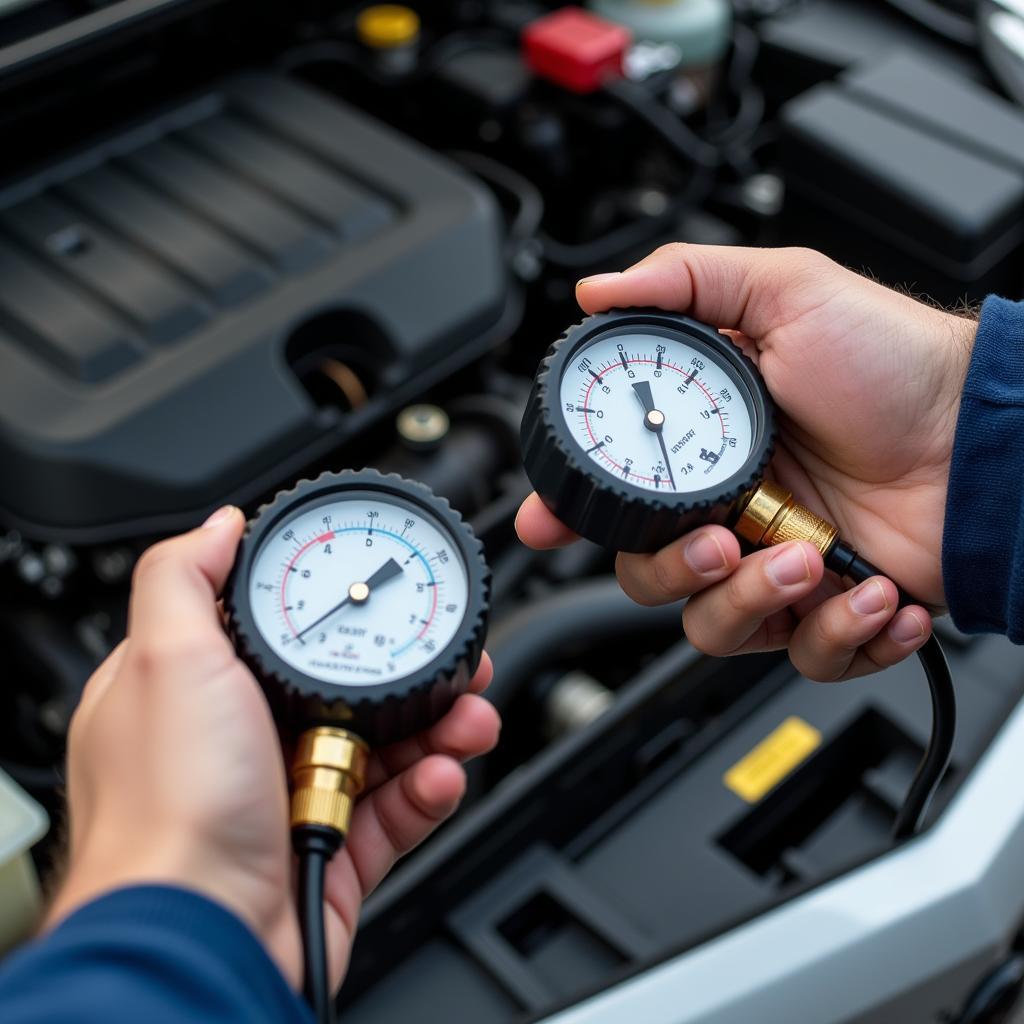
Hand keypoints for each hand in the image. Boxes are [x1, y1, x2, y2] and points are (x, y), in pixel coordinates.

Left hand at [47, 506, 499, 991]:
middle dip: (415, 671)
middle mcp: (245, 743)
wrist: (200, 941)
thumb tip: (220, 524)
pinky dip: (428, 789)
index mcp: (201, 692)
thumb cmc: (168, 811)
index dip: (341, 609)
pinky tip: (442, 776)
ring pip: (387, 746)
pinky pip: (397, 809)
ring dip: (441, 727)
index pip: (281, 629)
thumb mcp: (164, 661)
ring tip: (472, 720)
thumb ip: (185, 578)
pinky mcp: (332, 849)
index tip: (388, 592)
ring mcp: (291, 797)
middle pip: (349, 685)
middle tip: (460, 661)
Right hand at [517, 245, 977, 681]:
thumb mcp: (787, 291)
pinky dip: (839, 636)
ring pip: (714, 629)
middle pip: (649, 575)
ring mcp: (779, 564)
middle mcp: (733, 512)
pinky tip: (873, 592)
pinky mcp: (831, 609)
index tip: (549, 523)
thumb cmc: (892, 360)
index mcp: (707, 449)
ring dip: (754, 605)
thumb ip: (686, 281)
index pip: (618, 494)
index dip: (571, 512)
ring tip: (811, 560)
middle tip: (721, 543)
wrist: (984, 432)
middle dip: (674, 571)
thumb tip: (598, 291)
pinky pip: (803, 657)